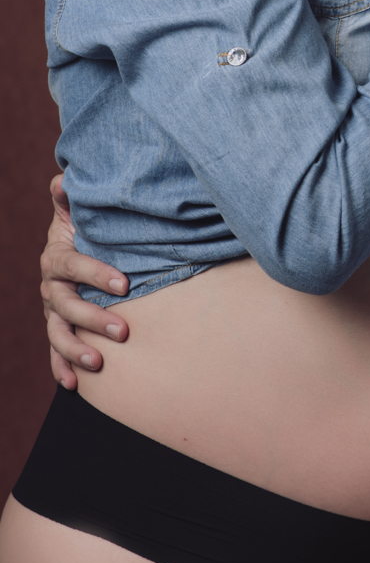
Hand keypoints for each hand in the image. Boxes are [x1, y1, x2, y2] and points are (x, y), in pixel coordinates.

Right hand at [42, 173, 129, 387]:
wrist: (75, 251)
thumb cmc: (86, 229)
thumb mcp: (79, 212)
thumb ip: (71, 198)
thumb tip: (64, 178)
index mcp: (57, 257)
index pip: (75, 266)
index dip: (97, 274)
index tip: (125, 285)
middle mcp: (50, 286)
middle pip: (67, 306)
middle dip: (94, 319)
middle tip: (124, 331)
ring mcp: (52, 311)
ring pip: (58, 332)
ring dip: (76, 349)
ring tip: (99, 362)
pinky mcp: (59, 329)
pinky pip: (55, 352)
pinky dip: (62, 368)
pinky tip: (74, 384)